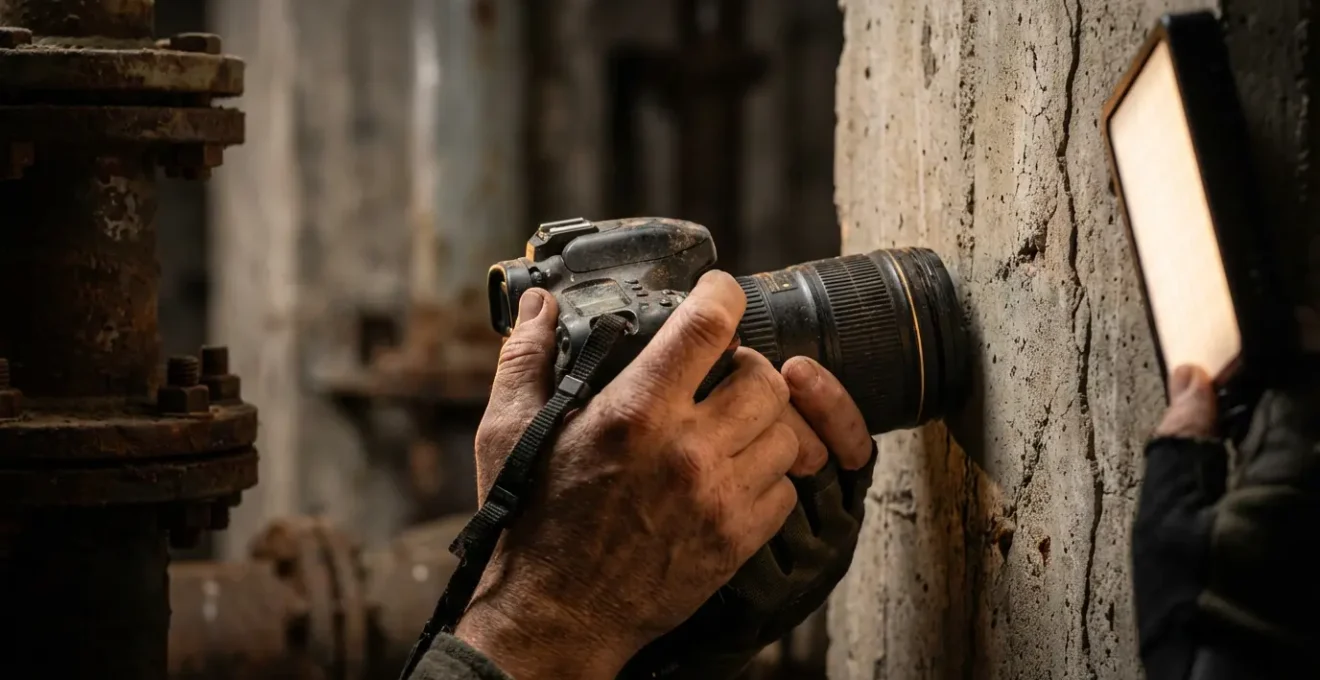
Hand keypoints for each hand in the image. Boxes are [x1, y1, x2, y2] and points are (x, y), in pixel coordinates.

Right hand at [458, 270, 872, 678]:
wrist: (553, 615)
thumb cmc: (529, 521)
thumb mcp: (507, 431)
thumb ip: (527, 357)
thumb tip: (541, 303)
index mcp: (633, 413)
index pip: (709, 328)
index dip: (722, 296)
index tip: (718, 294)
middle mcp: (687, 451)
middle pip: (765, 377)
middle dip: (746, 366)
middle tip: (720, 375)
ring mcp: (718, 499)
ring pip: (786, 432)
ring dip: (762, 420)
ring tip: (730, 425)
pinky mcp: (735, 541)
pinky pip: (787, 490)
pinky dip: (770, 476)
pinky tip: (733, 474)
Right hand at [1134, 365, 1319, 675]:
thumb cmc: (1201, 620)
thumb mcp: (1167, 522)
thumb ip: (1183, 443)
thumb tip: (1190, 385)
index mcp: (1297, 470)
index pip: (1293, 382)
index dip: (1250, 377)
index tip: (1217, 387)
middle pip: (1308, 420)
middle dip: (1269, 419)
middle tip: (1225, 439)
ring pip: (1308, 461)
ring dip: (1279, 458)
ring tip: (1243, 492)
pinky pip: (1311, 499)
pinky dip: (1291, 497)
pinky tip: (1264, 528)